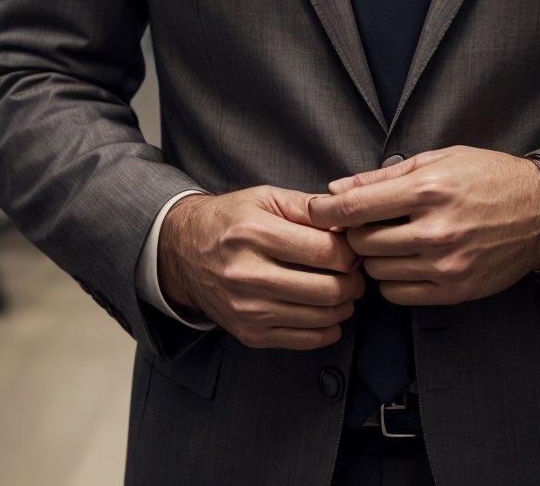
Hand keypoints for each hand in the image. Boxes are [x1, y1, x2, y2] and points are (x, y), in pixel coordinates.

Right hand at [158, 186, 364, 349]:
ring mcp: (248, 310)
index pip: (323, 251)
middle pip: (326, 288)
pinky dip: (328, 328)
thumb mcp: (265, 197)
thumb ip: (308, 207)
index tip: (353, 247)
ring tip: (345, 289)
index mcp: (253, 233)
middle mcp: (248, 275)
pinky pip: (304, 340)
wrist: (182, 252)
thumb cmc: (230, 220)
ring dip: (345, 305)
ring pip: (320, 317)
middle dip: (353, 281)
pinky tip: (329, 311)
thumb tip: (347, 220)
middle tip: (356, 271)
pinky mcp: (249, 334)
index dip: (350, 250)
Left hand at [307, 146, 539, 305]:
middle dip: (352, 233)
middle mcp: (435, 230)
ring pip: (377, 270)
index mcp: (429, 189)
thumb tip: (336, 189)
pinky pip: (398, 294)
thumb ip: (382, 177)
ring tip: (387, 240)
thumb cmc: (487, 177)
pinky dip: (391, 279)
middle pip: (361, 243)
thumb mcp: (438, 159)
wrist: (539, 212)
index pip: (356, 208)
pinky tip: (403, 260)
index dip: (325, 211)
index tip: (313, 211)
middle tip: (360, 224)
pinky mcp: (454, 291)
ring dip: (372, 257)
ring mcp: (445, 265)